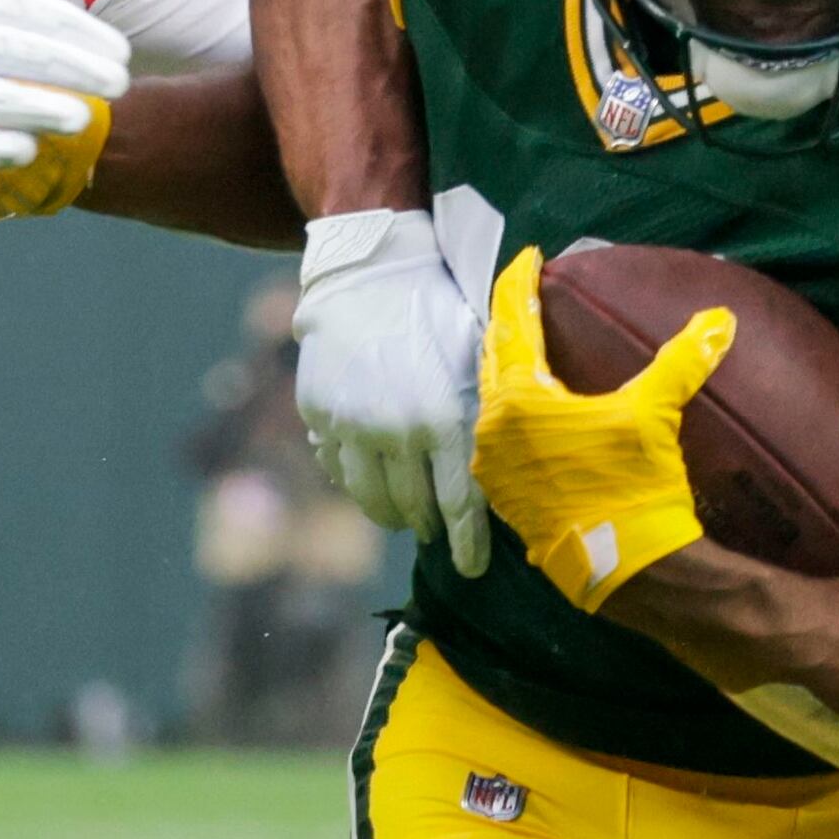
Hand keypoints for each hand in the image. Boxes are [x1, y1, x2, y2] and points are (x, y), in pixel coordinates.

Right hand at [292, 204, 487, 569]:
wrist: (371, 269)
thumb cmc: (439, 309)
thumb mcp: (479, 355)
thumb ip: (489, 410)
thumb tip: (518, 463)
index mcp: (445, 417)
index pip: (460, 503)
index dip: (467, 544)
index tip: (471, 569)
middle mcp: (396, 430)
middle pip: (414, 508)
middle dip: (429, 528)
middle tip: (437, 534)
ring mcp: (351, 424)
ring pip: (369, 496)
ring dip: (390, 513)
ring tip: (403, 515)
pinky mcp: (319, 412)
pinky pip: (336, 464)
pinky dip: (353, 477)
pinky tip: (368, 475)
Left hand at [473, 246, 724, 611]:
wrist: (626, 568)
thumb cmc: (634, 487)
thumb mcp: (656, 416)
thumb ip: (682, 361)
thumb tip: (720, 319)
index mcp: (519, 400)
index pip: (511, 322)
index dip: (518, 283)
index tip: (529, 257)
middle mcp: (492, 429)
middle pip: (493, 357)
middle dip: (508, 324)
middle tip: (523, 298)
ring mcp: (494, 467)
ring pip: (493, 400)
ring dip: (507, 371)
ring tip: (527, 350)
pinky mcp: (505, 496)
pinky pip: (500, 437)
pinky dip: (514, 413)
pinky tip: (534, 411)